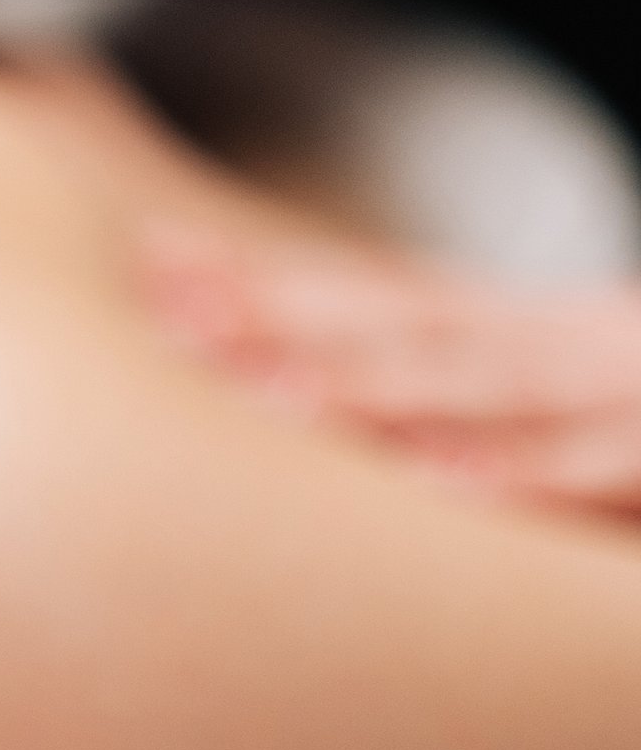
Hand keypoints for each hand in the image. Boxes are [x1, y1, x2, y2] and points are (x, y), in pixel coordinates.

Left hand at [142, 221, 640, 518]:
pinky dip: (527, 470)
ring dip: (376, 388)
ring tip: (259, 395)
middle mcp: (592, 342)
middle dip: (286, 320)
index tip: (154, 269)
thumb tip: (396, 438)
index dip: (275, 282)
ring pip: (497, 383)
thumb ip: (510, 409)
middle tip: (164, 318)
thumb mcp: (599, 402)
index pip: (394, 297)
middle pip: (418, 326)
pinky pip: (607, 466)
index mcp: (558, 333)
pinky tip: (441, 480)